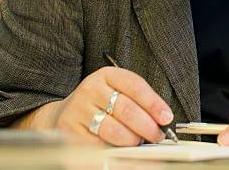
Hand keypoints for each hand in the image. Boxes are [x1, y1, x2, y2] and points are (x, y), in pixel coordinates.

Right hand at [15, 67, 172, 146]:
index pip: (135, 86)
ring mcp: (79, 110)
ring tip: (138, 143)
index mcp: (106, 75)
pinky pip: (99, 146)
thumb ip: (138, 102)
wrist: (63, 116)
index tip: (166, 117)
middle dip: (147, 126)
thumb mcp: (116, 93)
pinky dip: (115, 152)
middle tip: (157, 136)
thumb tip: (162, 120)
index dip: (154, 103)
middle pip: (126, 109)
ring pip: (114, 129)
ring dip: (132, 140)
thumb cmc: (98, 105)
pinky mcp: (70, 132)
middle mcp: (91, 89)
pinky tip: (123, 153)